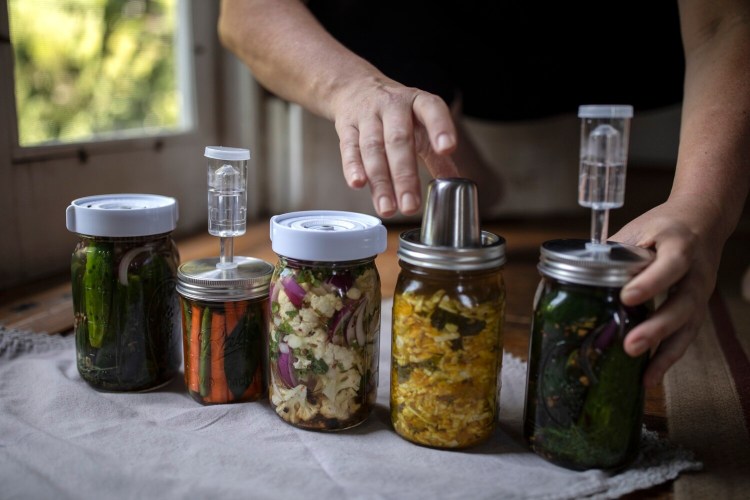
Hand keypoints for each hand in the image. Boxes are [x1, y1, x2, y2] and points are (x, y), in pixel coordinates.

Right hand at [331, 77, 459, 216]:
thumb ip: (437, 155)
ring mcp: (367, 115)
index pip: (432, 109)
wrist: (356, 88)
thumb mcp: (421, 125)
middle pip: (398, 140)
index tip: (447, 149)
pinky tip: (358, 184)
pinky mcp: (347, 126)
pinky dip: (352, 167)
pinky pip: (349, 148)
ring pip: (373, 149)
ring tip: (388, 208)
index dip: (440, 128)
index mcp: (418, 102)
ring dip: (380, 181)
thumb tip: (454, 183)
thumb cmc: (396, 113)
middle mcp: (392, 106)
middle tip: (411, 206)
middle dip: (404, 176)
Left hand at [611, 201, 722, 386]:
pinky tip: (648, 377)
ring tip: (642, 373)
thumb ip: (612, 252)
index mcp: (680, 245)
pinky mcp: (697, 309)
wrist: (701, 221)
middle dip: (657, 327)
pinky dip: (667, 358)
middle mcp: (696, 273)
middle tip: (630, 345)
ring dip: (664, 351)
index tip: (627, 297)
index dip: (651, 282)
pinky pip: (685, 337)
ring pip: (688, 325)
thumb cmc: (661, 227)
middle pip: (683, 303)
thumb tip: (570, 276)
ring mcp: (700, 293)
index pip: (671, 263)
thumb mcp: (637, 230)